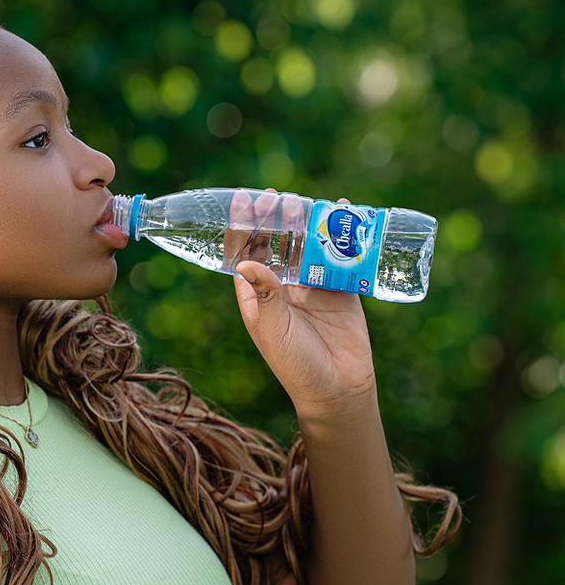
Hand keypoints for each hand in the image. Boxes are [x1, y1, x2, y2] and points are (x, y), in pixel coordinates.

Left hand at [229, 187, 377, 413]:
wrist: (338, 388)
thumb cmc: (296, 365)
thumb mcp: (273, 330)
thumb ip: (265, 295)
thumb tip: (246, 262)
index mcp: (257, 297)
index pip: (244, 255)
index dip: (243, 228)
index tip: (243, 200)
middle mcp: (282, 288)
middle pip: (276, 244)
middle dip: (275, 219)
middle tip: (276, 196)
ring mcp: (311, 287)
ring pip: (306, 246)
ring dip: (304, 223)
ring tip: (302, 202)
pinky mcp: (340, 289)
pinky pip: (339, 257)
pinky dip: (340, 235)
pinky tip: (342, 213)